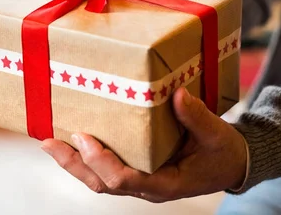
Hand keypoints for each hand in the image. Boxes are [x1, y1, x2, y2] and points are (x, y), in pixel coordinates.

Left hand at [41, 87, 247, 202]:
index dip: (102, 162)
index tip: (84, 138)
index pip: (126, 180)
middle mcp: (148, 186)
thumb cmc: (223, 152)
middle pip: (102, 183)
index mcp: (166, 183)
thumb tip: (177, 94)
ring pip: (100, 180)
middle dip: (74, 164)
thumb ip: (196, 116)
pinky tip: (74, 142)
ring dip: (74, 163)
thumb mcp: (215, 134)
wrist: (231, 163)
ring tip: (50, 143)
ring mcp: (142, 181)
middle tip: (50, 142)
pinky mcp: (140, 171)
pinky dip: (88, 158)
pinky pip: (108, 170)